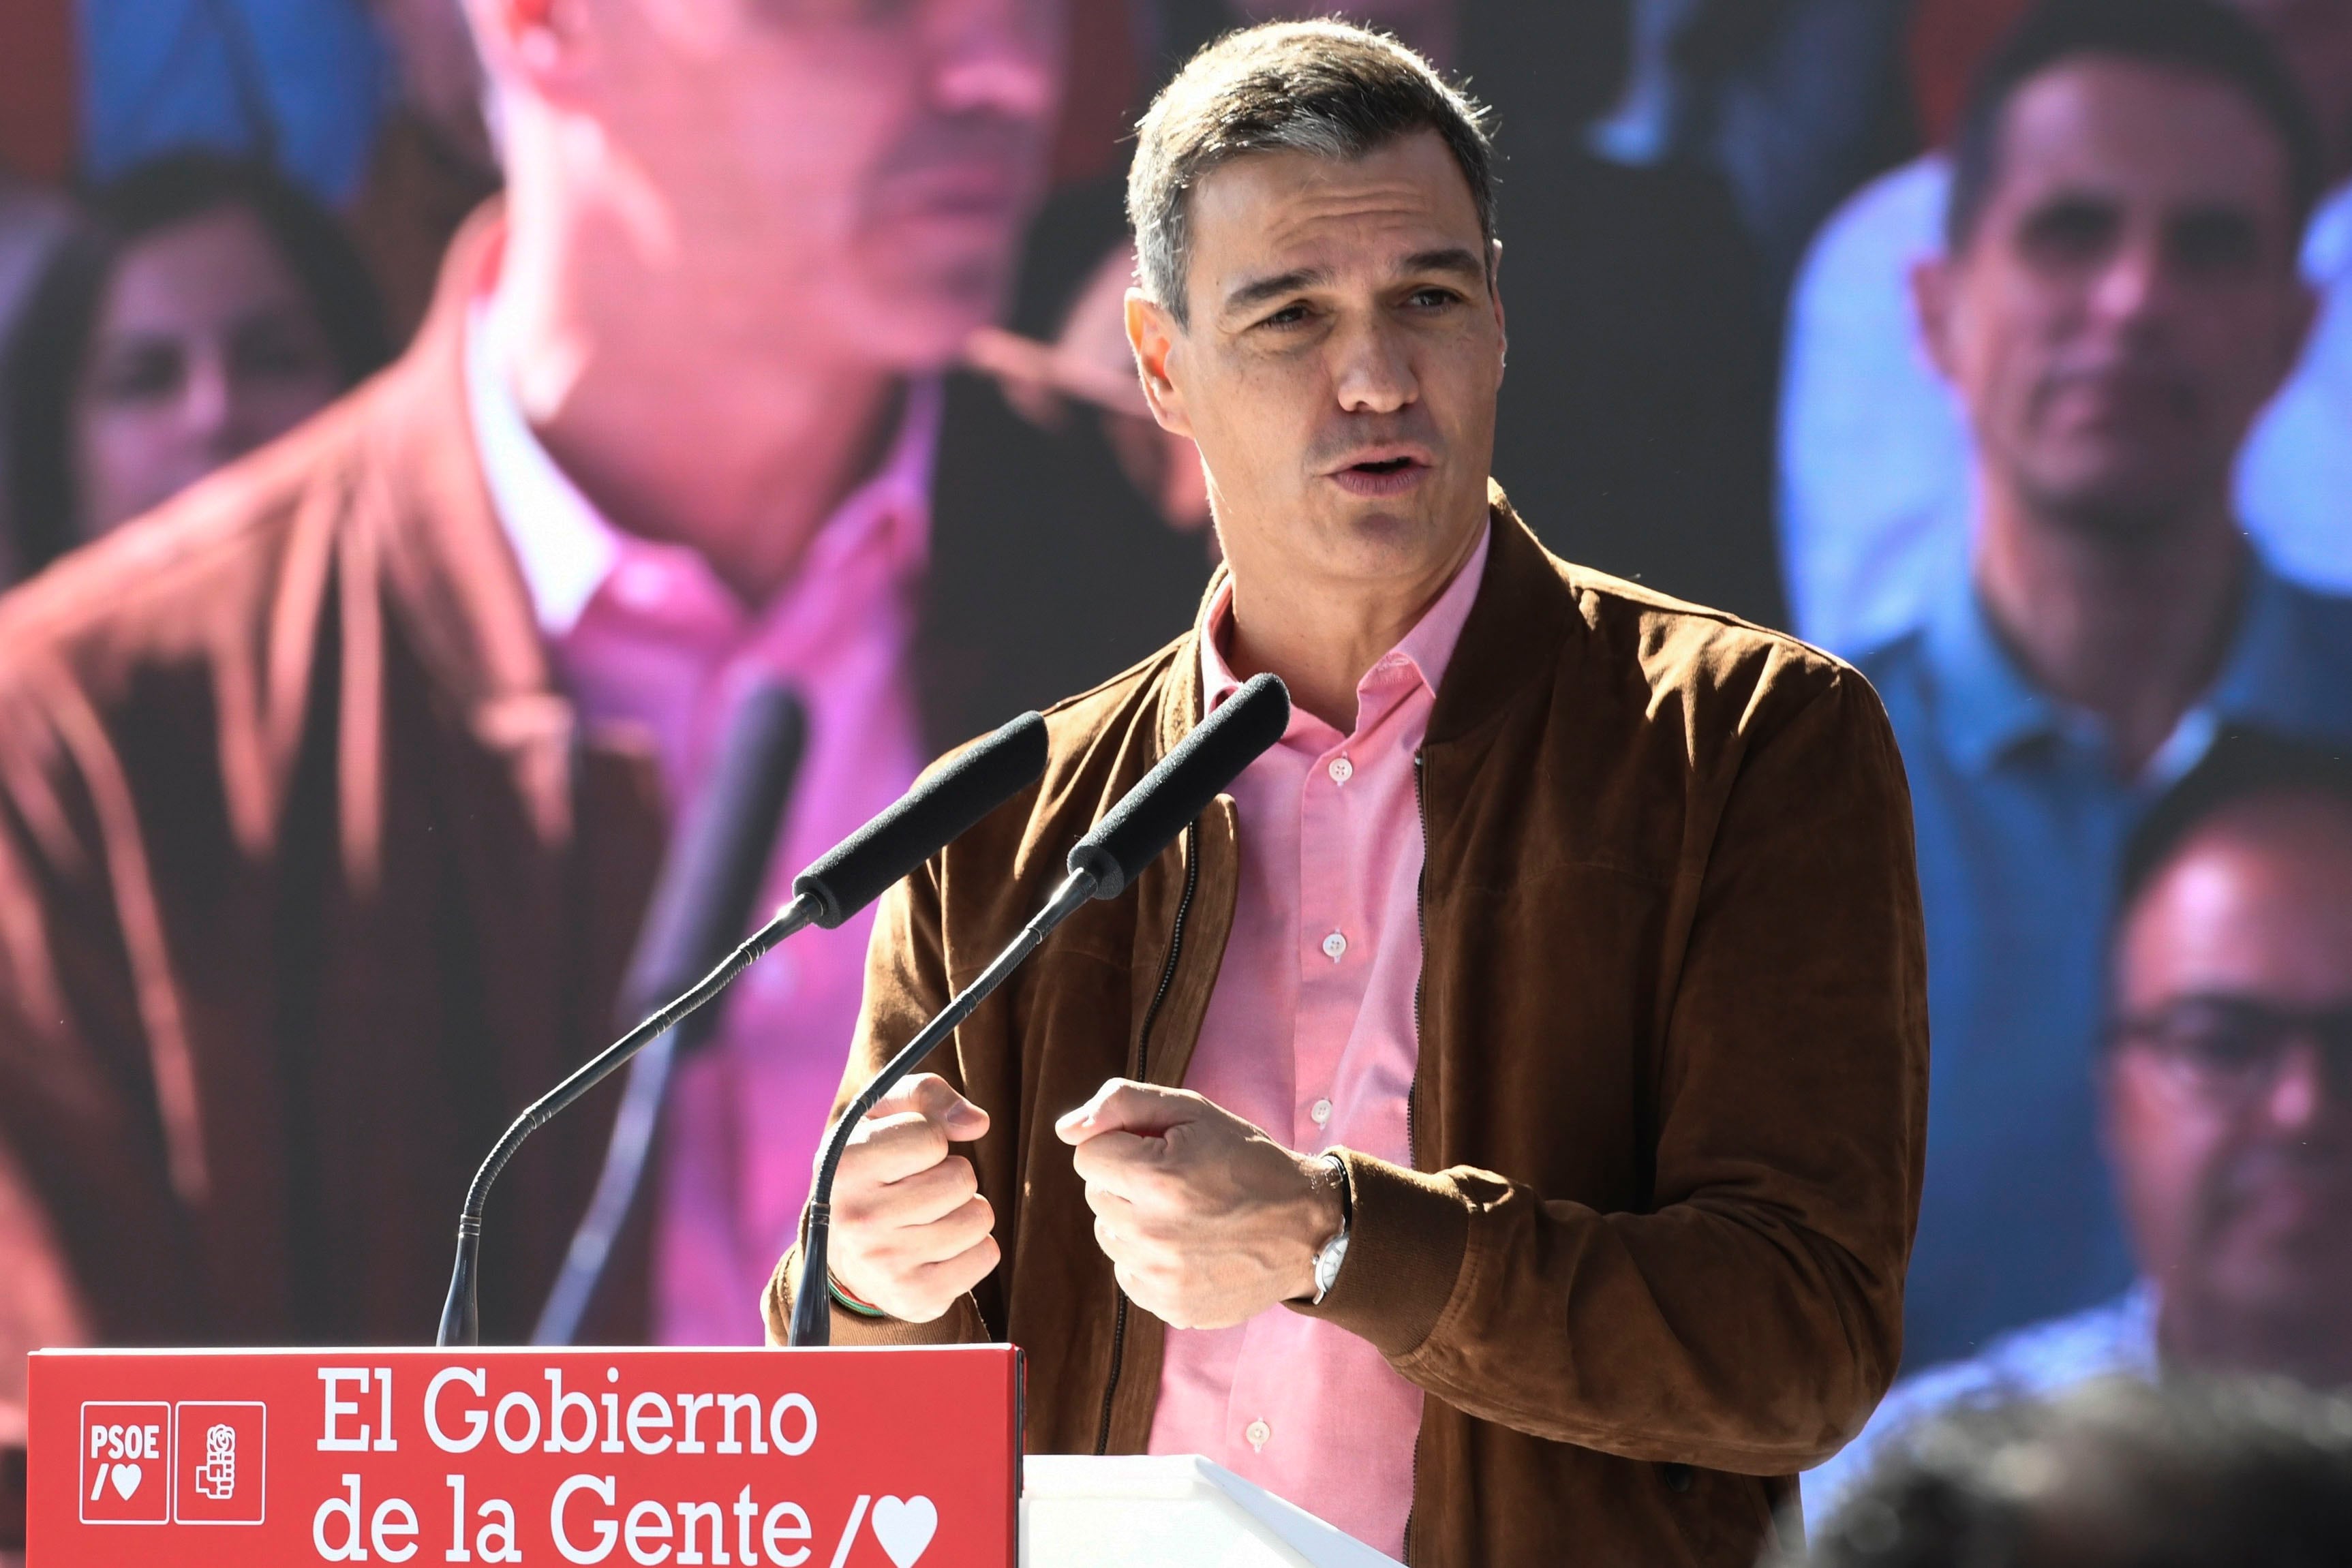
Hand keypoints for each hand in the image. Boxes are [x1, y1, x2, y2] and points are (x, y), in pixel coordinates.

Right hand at [823, 1074, 998, 1322]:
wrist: (842, 1246)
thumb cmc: (873, 1164)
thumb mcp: (883, 1114)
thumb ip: (927, 1094)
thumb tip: (977, 1123)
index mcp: (845, 1166)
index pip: (931, 1137)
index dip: (930, 1140)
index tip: (906, 1154)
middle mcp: (859, 1219)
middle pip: (960, 1179)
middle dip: (952, 1176)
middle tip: (920, 1188)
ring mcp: (887, 1264)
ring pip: (979, 1217)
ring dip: (965, 1210)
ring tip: (930, 1215)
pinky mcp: (916, 1298)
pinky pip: (987, 1255)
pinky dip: (974, 1246)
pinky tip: (939, 1246)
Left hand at [1055, 1079, 1343, 1329]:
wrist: (1307, 1228)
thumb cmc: (1247, 1160)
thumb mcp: (1192, 1112)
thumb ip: (1121, 1105)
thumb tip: (1064, 1130)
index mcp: (1158, 1179)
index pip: (1088, 1154)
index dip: (1124, 1144)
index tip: (1163, 1150)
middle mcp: (1153, 1235)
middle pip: (1096, 1194)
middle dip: (1127, 1180)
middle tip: (1180, 1181)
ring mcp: (1161, 1278)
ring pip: (1108, 1235)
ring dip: (1135, 1220)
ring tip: (1186, 1214)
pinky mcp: (1170, 1307)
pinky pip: (1128, 1273)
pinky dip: (1149, 1258)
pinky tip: (1189, 1246)